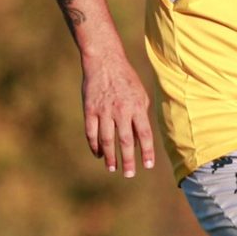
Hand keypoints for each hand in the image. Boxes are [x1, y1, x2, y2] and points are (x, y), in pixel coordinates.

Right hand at [81, 57, 155, 176]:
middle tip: (129, 174)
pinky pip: (91, 132)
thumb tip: (139, 140)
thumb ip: (141, 116)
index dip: (146, 152)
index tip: (147, 166)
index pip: (144, 135)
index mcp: (137, 107)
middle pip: (125, 142)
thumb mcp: (141, 94)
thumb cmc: (126, 79)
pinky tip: (98, 154)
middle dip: (127, 160)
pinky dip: (94, 145)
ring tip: (112, 168)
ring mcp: (104, 111)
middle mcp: (121, 111)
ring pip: (106, 140)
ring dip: (110, 156)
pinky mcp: (90, 110)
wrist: (104, 61)